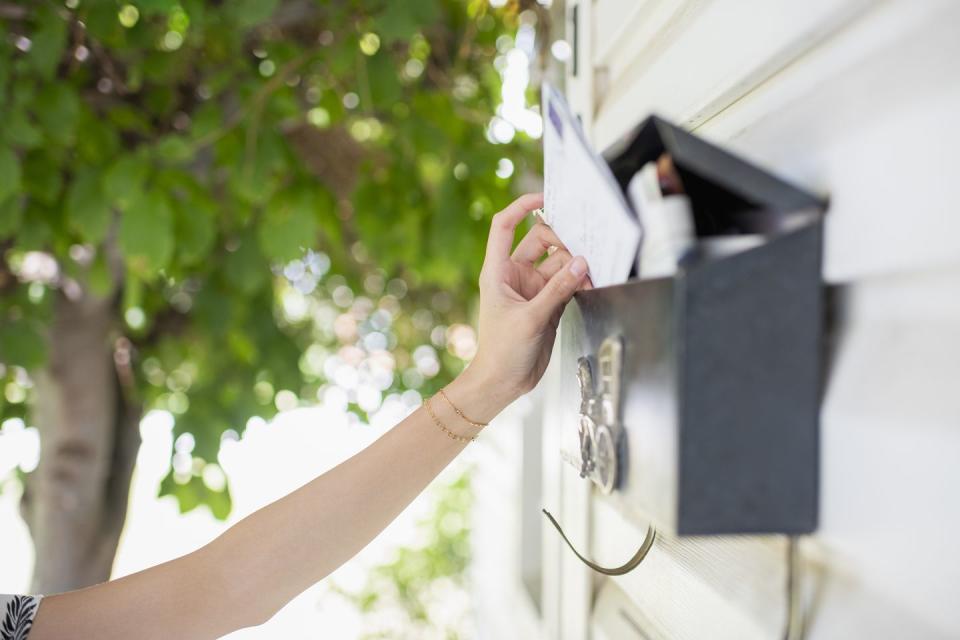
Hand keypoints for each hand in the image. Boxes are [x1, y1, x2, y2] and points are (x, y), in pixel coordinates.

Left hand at [460, 193, 590, 410]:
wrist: (502, 382)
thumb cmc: (501, 352)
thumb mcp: (531, 318)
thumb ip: (557, 290)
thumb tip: (581, 263)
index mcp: (498, 271)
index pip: (504, 226)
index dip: (521, 206)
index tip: (545, 197)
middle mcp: (515, 276)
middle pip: (541, 241)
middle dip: (562, 243)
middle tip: (581, 256)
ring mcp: (533, 289)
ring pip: (559, 264)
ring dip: (574, 267)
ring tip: (588, 277)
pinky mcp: (547, 304)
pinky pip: (566, 283)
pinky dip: (578, 282)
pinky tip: (589, 284)